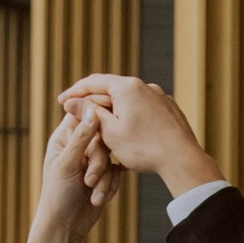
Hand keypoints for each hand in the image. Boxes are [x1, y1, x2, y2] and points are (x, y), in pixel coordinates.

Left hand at [32, 95, 107, 237]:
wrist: (65, 226)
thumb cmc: (58, 194)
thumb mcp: (67, 163)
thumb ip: (81, 137)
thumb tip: (92, 111)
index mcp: (64, 137)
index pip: (83, 114)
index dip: (96, 115)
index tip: (108, 118)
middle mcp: (79, 145)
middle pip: (102, 137)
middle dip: (99, 162)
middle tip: (89, 180)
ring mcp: (93, 159)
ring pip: (111, 156)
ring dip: (104, 178)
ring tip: (92, 194)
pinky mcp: (105, 174)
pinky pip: (117, 172)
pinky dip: (109, 186)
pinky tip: (99, 198)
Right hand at [65, 74, 219, 203]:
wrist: (182, 159)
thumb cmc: (144, 148)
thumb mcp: (109, 132)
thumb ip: (88, 114)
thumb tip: (70, 102)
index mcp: (127, 87)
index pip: (93, 82)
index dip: (75, 92)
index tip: (61, 101)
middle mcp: (145, 86)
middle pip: (111, 89)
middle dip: (93, 101)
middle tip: (76, 112)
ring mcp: (159, 96)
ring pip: (128, 99)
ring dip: (112, 109)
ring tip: (99, 123)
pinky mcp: (169, 108)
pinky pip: (143, 108)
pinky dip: (130, 116)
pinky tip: (125, 130)